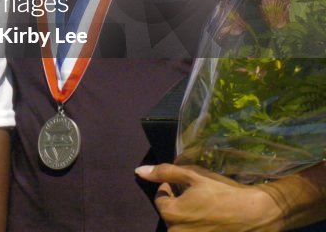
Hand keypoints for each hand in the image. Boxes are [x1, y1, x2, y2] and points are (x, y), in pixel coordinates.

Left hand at [136, 164, 283, 231]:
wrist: (258, 214)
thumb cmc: (224, 193)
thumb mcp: (194, 176)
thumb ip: (165, 172)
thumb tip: (139, 171)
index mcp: (170, 213)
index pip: (161, 198)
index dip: (171, 188)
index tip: (186, 185)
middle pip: (170, 214)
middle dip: (179, 203)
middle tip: (197, 196)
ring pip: (182, 225)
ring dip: (189, 216)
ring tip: (206, 208)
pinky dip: (199, 227)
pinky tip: (212, 219)